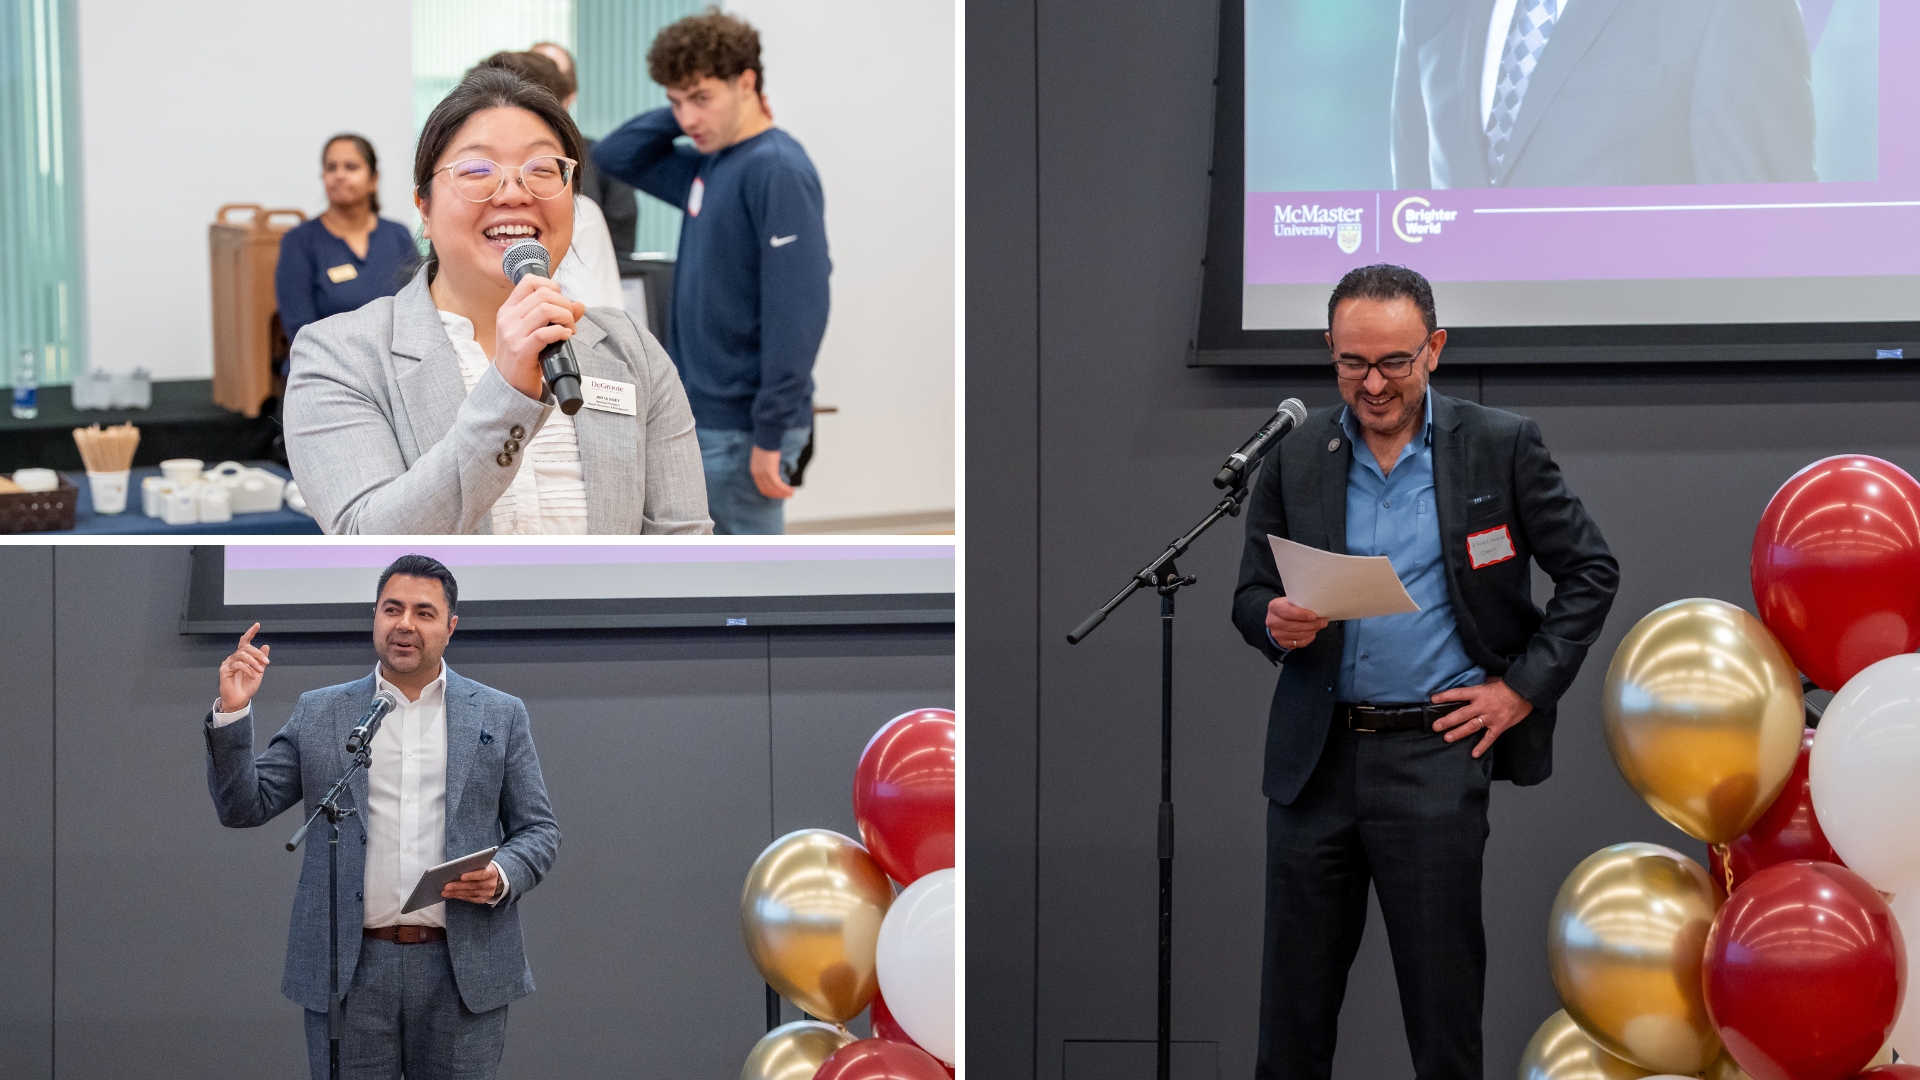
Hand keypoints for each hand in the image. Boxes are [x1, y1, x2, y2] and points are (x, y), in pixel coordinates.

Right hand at [218, 623, 270, 712]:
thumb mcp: (258, 671)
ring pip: (242, 655)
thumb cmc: (247, 686)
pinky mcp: (224, 670)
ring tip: (260, 671)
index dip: (250, 632)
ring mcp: (228, 663)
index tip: (257, 625)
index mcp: (242, 657)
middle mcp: (234, 658)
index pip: (245, 641)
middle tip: (267, 662)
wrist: (240, 699)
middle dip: (258, 654)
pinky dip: (248, 670)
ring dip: (254, 662)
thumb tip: (266, 646)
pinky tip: (253, 676)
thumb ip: (261, 660)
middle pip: (246, 648)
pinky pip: (238, 665)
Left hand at [441, 862, 501, 903]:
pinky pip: (470, 899)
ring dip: (456, 893)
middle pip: (474, 885)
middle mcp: (491, 884)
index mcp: (492, 872)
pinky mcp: (483, 899)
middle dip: (458, 886)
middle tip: (447, 886)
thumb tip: (457, 869)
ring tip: (445, 892)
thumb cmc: (485, 869)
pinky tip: (453, 895)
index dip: (472, 876)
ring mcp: (488, 893)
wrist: (496, 878)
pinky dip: (460, 896)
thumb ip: (473, 865)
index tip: (461, 876)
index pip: (482, 874)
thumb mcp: (482, 864)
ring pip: (470, 893)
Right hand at [493, 273, 585, 400]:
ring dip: (565, 317)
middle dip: (564, 304)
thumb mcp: (535, 331)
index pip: (529, 281)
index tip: (561, 302)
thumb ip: (557, 316)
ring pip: (546, 309)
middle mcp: (508, 318)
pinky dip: (561, 332)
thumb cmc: (524, 356)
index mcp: (509, 309)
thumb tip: (580, 305)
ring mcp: (513, 334)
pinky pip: (545, 333)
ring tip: (569, 329)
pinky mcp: (521, 350)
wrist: (510, 385)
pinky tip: (566, 337)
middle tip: (570, 321)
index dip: (551, 286)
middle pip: (543, 294)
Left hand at [750, 445, 794, 498]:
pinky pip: (778, 484)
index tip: (779, 494)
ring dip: (783, 493)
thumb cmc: (766, 443)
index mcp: (754, 471)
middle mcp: (757, 474)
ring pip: (774, 489)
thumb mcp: (762, 456)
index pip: (762, 487)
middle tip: (787, 496)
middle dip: (778, 495)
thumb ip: (765, 464)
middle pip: (768, 490)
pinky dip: (785, 489)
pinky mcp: (770, 472)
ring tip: (791, 494)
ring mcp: (763, 474)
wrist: (767, 437)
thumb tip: (773, 467)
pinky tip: (791, 490)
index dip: (771, 493)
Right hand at [1265, 596, 1328, 650]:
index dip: (1301, 615)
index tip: (1314, 616)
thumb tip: (1318, 608)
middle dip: (1311, 624)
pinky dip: (1308, 638)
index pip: (1287, 612)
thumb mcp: (1291, 600)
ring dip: (1312, 631)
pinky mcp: (1282, 643)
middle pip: (1294, 626)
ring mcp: (1276, 634)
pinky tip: (1313, 633)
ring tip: (1320, 626)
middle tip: (1323, 621)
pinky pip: (1298, 643)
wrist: (1278, 618)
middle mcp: (1272, 621)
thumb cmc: (1289, 606)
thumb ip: (1301, 603)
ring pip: (1298, 635)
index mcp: (1274, 607)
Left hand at [1431, 677, 1533, 757]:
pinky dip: (1482, 747)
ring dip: (1458, 733)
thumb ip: (1479, 686)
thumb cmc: (1508, 684)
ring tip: (1447, 738)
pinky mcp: (1499, 726)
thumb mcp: (1491, 680)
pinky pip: (1489, 738)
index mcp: (1479, 693)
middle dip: (1447, 721)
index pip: (1458, 694)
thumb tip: (1469, 687)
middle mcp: (1483, 706)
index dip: (1445, 696)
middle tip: (1435, 726)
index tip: (1433, 699)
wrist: (1527, 691)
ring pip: (1471, 726)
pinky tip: (1474, 754)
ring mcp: (1491, 717)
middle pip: (1461, 714)